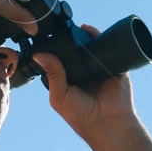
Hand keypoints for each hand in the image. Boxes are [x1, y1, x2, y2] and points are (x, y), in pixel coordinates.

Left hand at [32, 25, 140, 145]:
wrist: (108, 122)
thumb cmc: (81, 115)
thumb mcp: (59, 95)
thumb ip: (52, 74)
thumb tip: (38, 55)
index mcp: (68, 79)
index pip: (59, 59)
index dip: (53, 49)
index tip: (45, 37)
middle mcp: (82, 72)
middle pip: (74, 50)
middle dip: (68, 40)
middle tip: (60, 28)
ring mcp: (98, 67)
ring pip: (89, 46)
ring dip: (83, 36)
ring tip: (74, 28)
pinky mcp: (113, 64)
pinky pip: (106, 46)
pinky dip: (99, 37)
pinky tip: (89, 30)